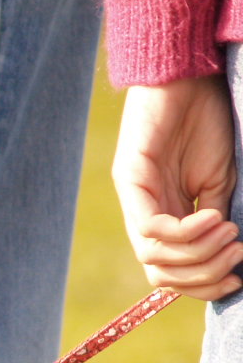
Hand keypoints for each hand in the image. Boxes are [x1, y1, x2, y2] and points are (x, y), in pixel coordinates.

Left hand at [112, 75, 242, 300]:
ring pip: (154, 256)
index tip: (238, 279)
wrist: (192, 77)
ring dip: (199, 253)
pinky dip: (186, 232)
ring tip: (228, 230)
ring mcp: (134, 198)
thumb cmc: (208, 122)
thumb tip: (229, 258)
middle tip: (236, 253)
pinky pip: (152, 227)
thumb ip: (216, 221)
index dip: (203, 285)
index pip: (170, 274)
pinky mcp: (130, 179)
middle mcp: (143, 214)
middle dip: (202, 275)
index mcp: (165, 218)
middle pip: (159, 274)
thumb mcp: (221, 181)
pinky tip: (212, 216)